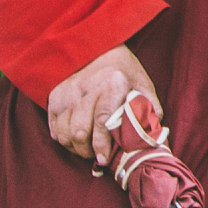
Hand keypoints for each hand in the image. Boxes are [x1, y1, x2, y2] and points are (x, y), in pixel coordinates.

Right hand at [46, 46, 153, 165]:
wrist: (97, 48)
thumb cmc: (123, 71)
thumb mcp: (142, 84)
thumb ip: (150, 108)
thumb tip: (153, 133)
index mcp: (112, 85)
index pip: (103, 121)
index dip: (102, 144)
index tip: (103, 159)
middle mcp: (86, 89)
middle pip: (79, 132)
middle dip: (87, 151)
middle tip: (97, 156)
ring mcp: (67, 93)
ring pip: (64, 133)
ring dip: (74, 148)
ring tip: (87, 149)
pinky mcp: (55, 97)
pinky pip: (54, 128)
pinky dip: (63, 140)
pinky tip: (75, 140)